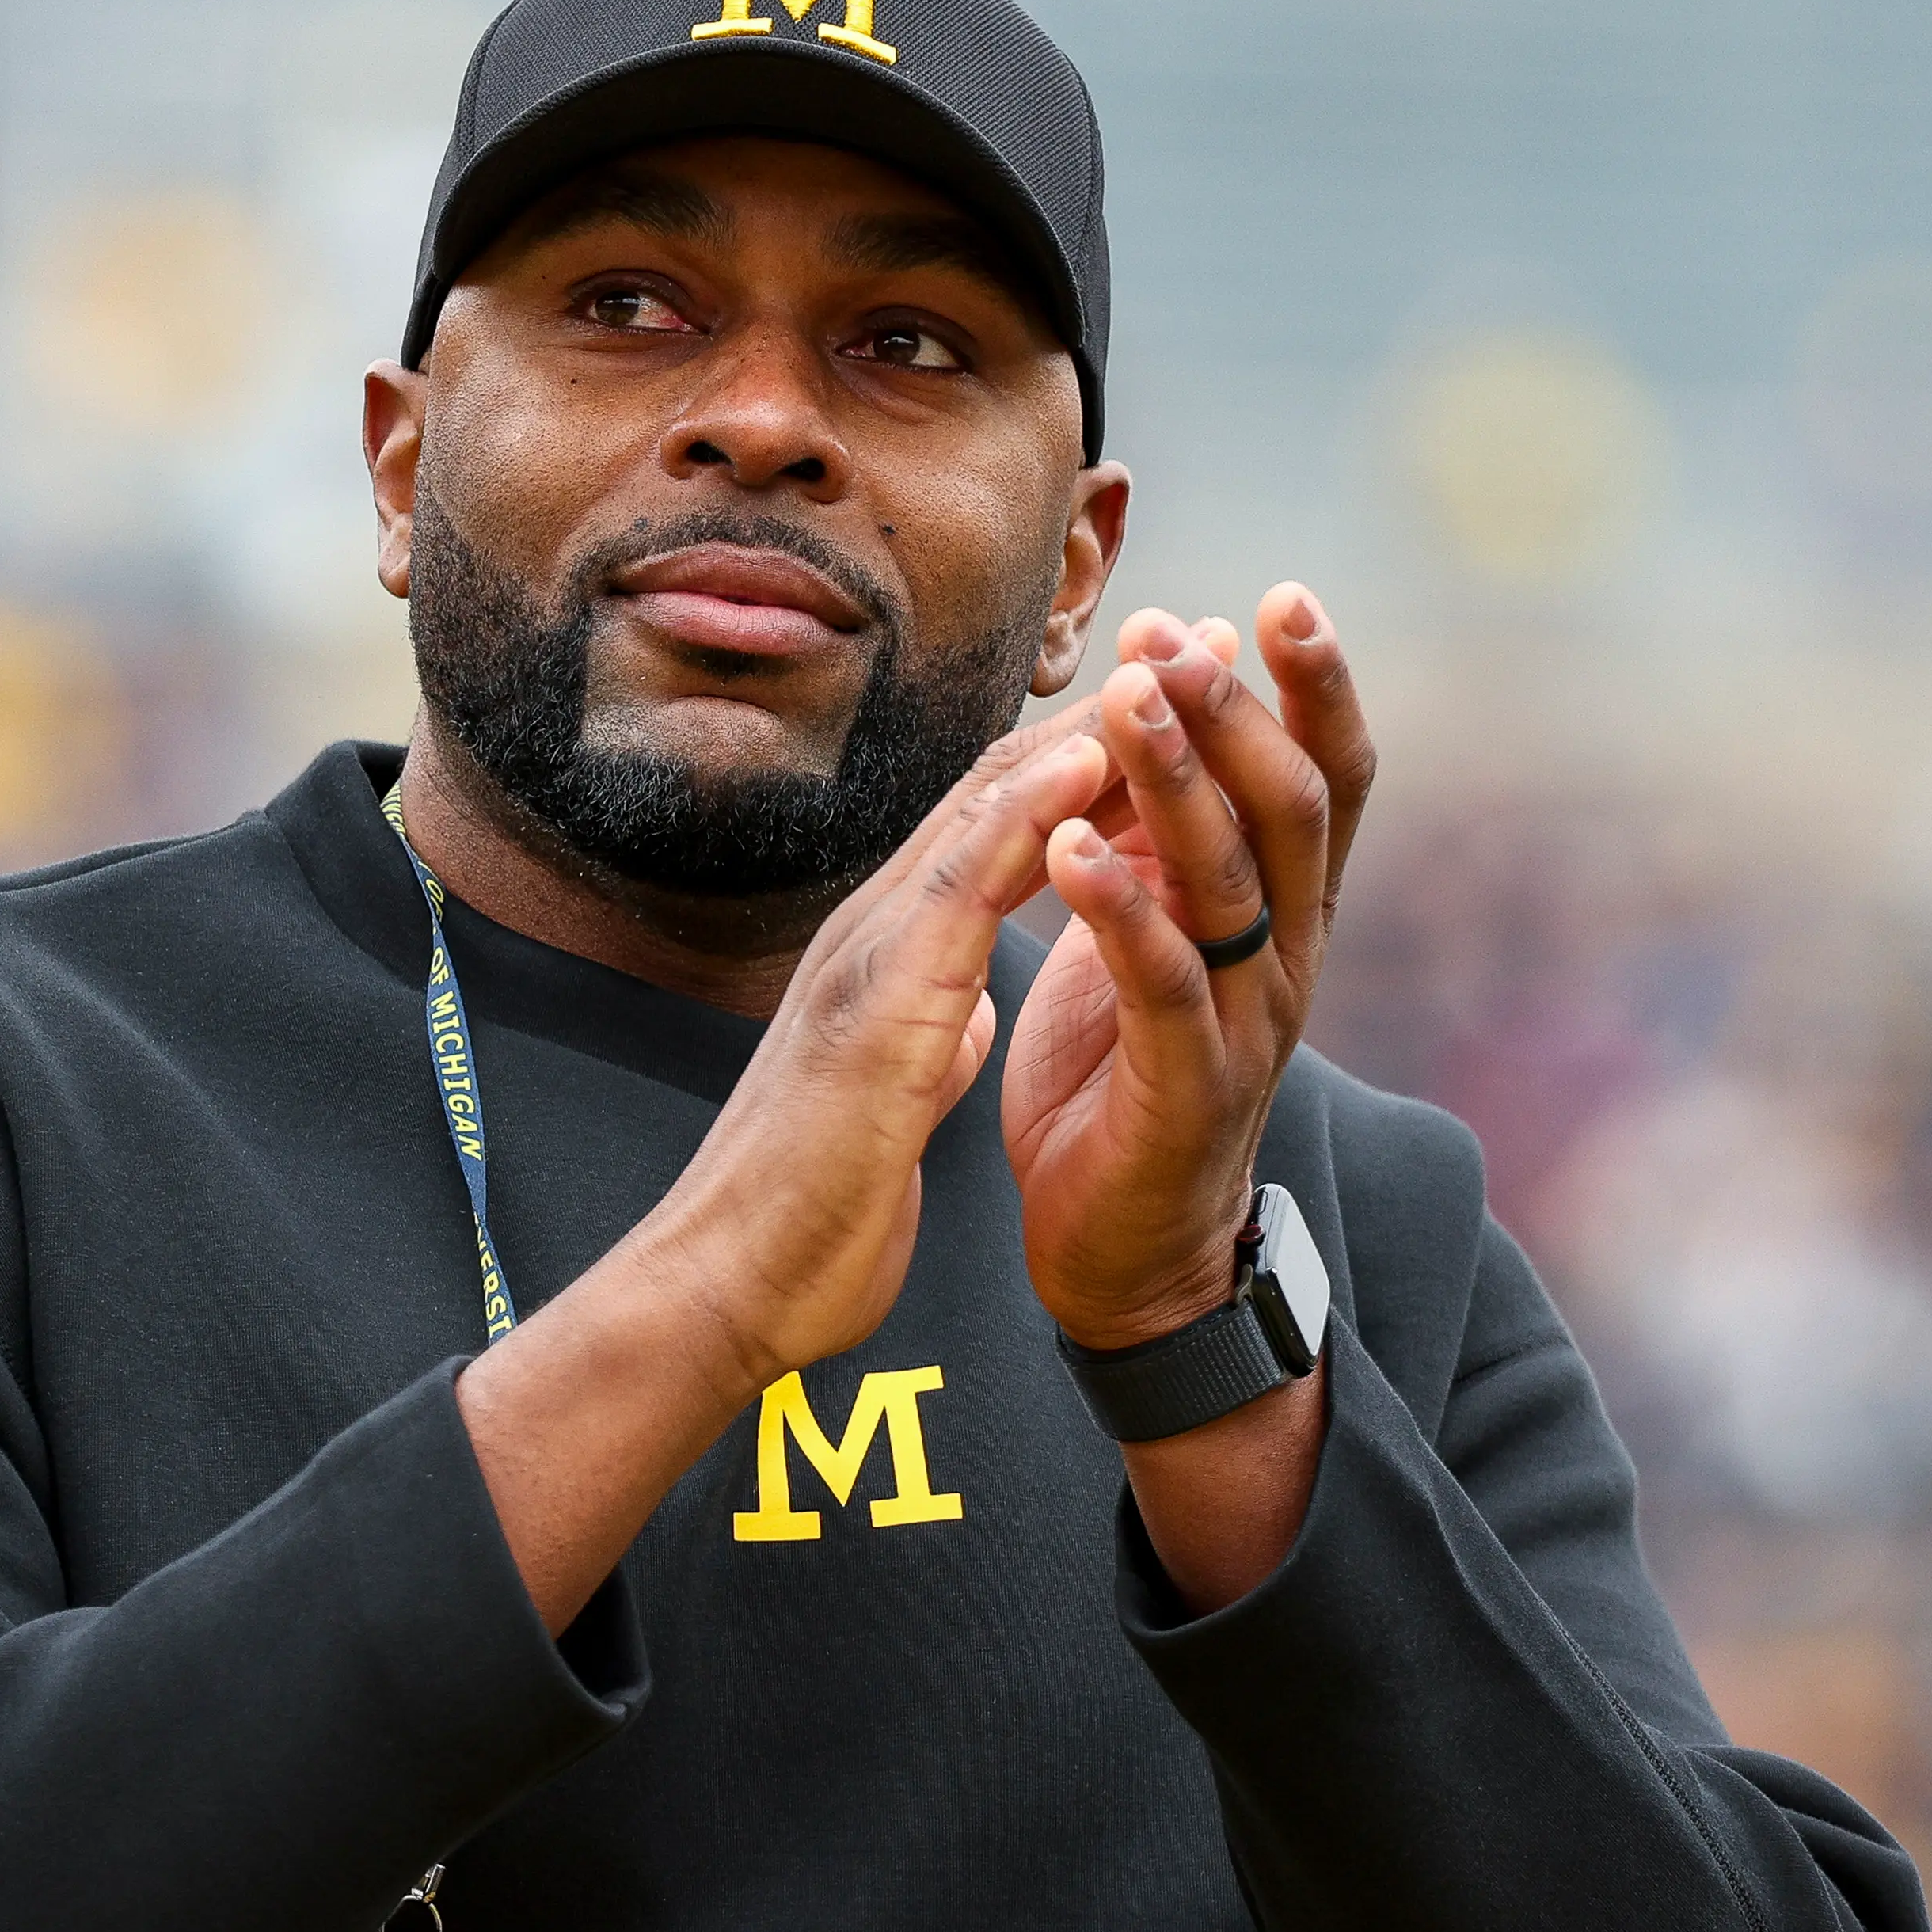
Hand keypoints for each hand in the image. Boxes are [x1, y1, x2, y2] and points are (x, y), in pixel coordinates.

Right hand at [632, 716, 1116, 1387]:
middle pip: (1004, 790)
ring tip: (1175, 667)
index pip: (1002, 829)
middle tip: (1203, 643)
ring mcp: (871, 956)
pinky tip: (1094, 761)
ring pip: (987, 811)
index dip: (1092, 759)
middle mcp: (879, 930)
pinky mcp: (877, 1004)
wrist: (728, 1289)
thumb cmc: (809, 1209)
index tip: (1180, 706)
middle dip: (1110, 713)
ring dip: (1087, 730)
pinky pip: (963, 888)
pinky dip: (1031, 815)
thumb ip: (926, 1040)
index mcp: (893, 956)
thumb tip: (959, 1015)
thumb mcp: (891, 1101)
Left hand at [1004, 586, 1375, 1350]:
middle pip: (1290, 809)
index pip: (1329, 780)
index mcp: (1286, 915)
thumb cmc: (1130, 1075)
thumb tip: (1184, 692)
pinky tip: (1073, 844)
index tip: (1279, 596)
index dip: (1316, 689)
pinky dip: (1120, 908)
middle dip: (1235, 711)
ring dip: (1176, 780)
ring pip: (1232, 881)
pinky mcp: (1189, 1093)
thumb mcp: (1163, 931)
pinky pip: (1164, 985)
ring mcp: (1248, 1027)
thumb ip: (1179, 832)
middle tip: (1172, 635)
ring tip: (1125, 698)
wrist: (1131, 1253)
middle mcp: (1289, 959)